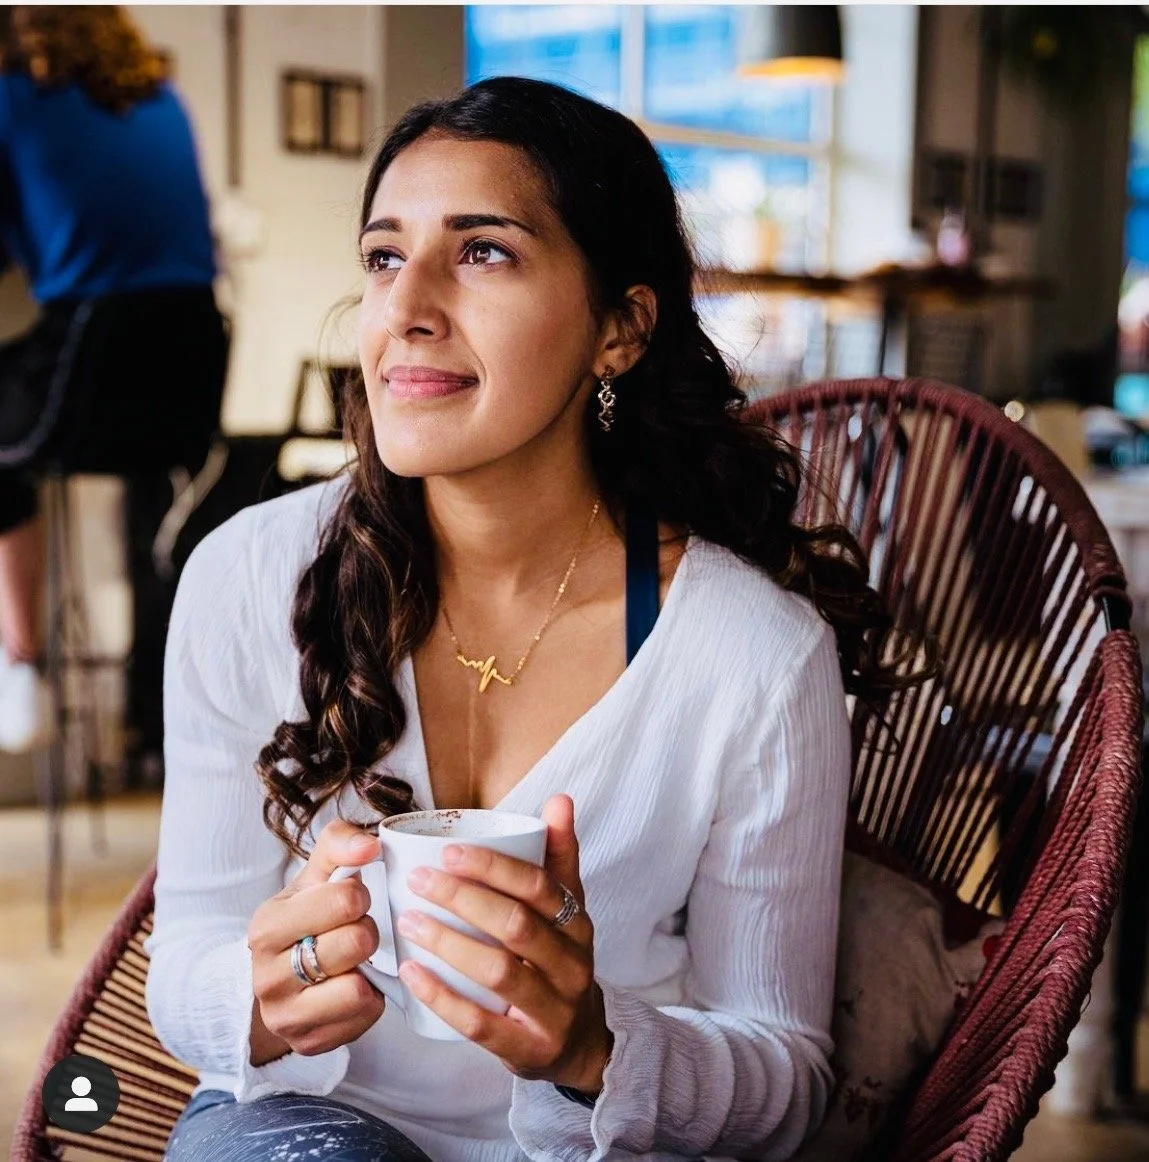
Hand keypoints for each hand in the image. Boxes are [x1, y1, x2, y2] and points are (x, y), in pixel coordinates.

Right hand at [247, 820, 386, 1057]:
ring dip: (369, 969)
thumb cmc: (306, 916)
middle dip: (367, 931)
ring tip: (355, 960)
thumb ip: (341, 844)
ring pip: (358, 987)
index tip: (351, 900)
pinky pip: (365, 1016)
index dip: (359, 895)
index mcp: (267, 926)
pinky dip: (371, 998)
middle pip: (356, 943)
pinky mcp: (308, 1043)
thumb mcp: (315, 875)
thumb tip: (371, 846)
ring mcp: (285, 1016)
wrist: (279, 977)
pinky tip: (355, 985)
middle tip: (357, 931)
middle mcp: (266, 976)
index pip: (344, 899)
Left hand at [397, 794, 612, 1092]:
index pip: (540, 887)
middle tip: (419, 881)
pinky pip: (481, 1024)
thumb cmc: (560, 962)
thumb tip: (559, 798)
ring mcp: (554, 1011)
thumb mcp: (568, 911)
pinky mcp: (529, 1049)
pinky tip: (412, 974)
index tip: (449, 851)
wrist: (581, 1043)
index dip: (494, 868)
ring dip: (448, 943)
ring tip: (409, 922)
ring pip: (498, 971)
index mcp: (579, 925)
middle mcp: (573, 966)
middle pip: (517, 926)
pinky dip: (443, 997)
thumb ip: (560, 856)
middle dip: (463, 899)